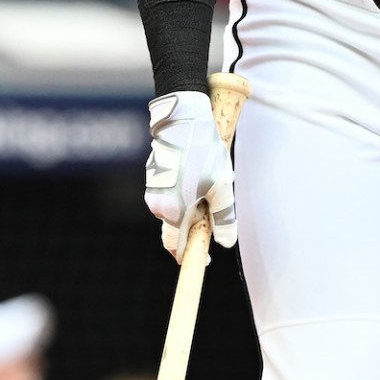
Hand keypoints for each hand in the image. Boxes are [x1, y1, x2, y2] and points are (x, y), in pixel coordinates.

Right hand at [144, 90, 236, 260]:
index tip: (204, 260)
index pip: (177, 246)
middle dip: (188, 234)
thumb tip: (227, 243)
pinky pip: (167, 195)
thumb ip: (224, 218)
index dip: (190, 256)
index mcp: (173, 211)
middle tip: (208, 230)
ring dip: (185, 213)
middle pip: (172, 230)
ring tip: (206, 198)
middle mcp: (157, 204)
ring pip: (170, 211)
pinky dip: (179, 198)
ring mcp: (152, 189)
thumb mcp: (221, 187)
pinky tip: (195, 182)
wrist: (182, 120)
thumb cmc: (204, 153)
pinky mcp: (153, 176)